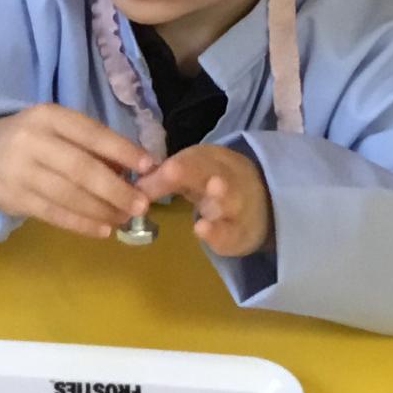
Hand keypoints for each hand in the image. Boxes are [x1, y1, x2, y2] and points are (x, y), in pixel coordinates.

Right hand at [0, 105, 153, 239]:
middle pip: (81, 167)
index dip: (123, 150)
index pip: (91, 133)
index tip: (151, 166)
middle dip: (116, 188)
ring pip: (69, 194)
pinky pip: (54, 214)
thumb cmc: (28, 140)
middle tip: (142, 205)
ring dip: (102, 210)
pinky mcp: (14, 198)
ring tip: (125, 219)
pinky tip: (102, 230)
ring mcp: (20, 171)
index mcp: (49, 116)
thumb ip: (89, 145)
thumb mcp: (55, 130)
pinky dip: (81, 224)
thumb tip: (134, 170)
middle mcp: (33, 140)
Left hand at [138, 145, 270, 258]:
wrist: (263, 202)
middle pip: (210, 173)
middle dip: (192, 172)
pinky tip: (202, 229)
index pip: (191, 159)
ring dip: (216, 199)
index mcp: (210, 161)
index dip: (168, 167)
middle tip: (171, 171)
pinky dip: (217, 232)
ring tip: (201, 202)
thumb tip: (128, 185)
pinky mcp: (241, 232)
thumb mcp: (193, 174)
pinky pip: (231, 232)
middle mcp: (227, 178)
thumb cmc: (213, 185)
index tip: (141, 177)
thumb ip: (164, 178)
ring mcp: (237, 206)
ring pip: (229, 201)